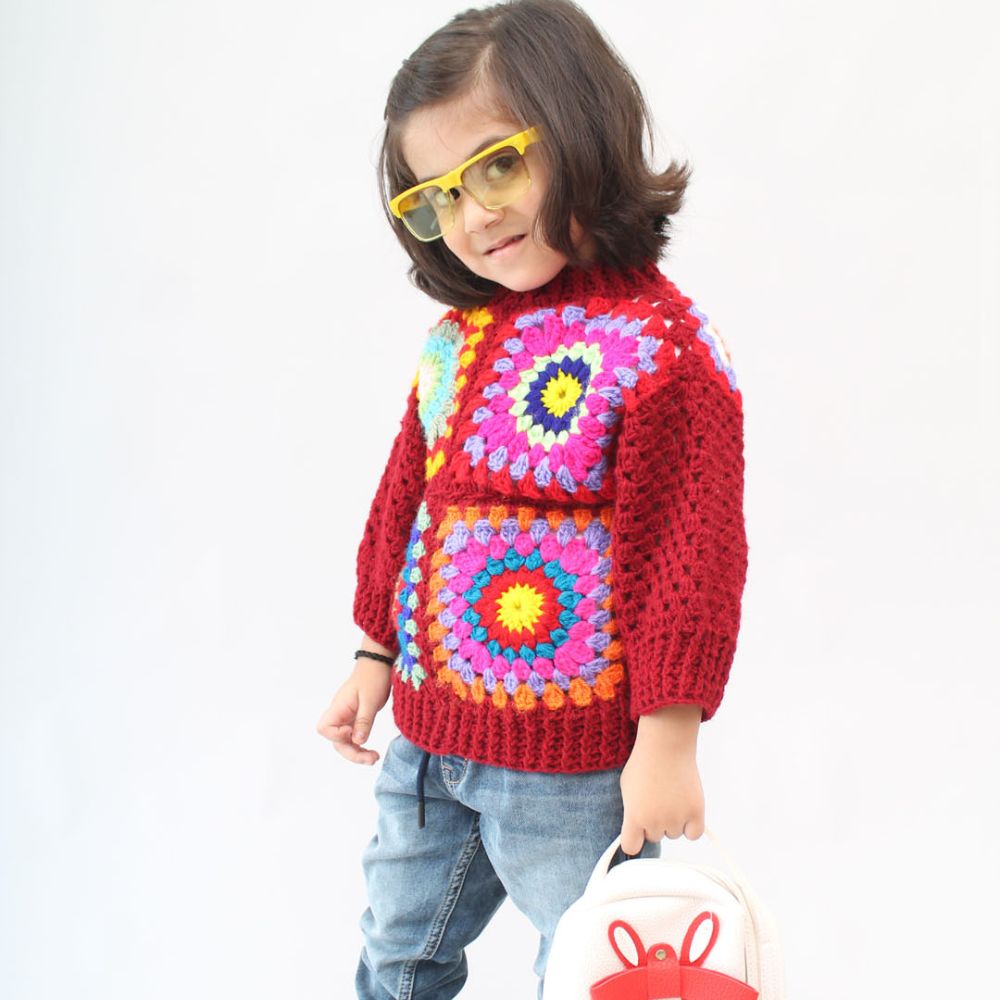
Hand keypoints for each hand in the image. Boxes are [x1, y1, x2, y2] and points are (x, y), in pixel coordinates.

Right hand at [316, 649, 392, 764]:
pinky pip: (353, 737)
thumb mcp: (371, 701)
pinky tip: (371, 751)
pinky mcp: (355, 718)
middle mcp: (340, 714)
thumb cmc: (373, 677)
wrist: (378, 664)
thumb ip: (363, 721)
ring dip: (357, 753)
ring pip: (345, 742)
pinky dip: (361, 745)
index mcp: (339, 707)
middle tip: (372, 758)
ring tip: (374, 758)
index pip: (324, 728)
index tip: (353, 732)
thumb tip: (357, 742)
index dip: (337, 735)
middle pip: (336, 741)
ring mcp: (346, 717)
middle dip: (352, 753)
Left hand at [619, 718, 704, 854]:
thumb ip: (630, 811)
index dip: (633, 840)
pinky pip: (694, 834)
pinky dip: (691, 826)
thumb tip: (635, 828)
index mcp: (634, 816)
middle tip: (656, 800)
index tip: (636, 834)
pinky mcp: (696, 812)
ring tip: (671, 797)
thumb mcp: (626, 788)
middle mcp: (655, 821)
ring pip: (674, 834)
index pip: (631, 847)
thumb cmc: (643, 762)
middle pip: (654, 837)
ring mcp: (676, 818)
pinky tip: (686, 810)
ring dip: (673, 822)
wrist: (666, 745)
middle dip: (654, 823)